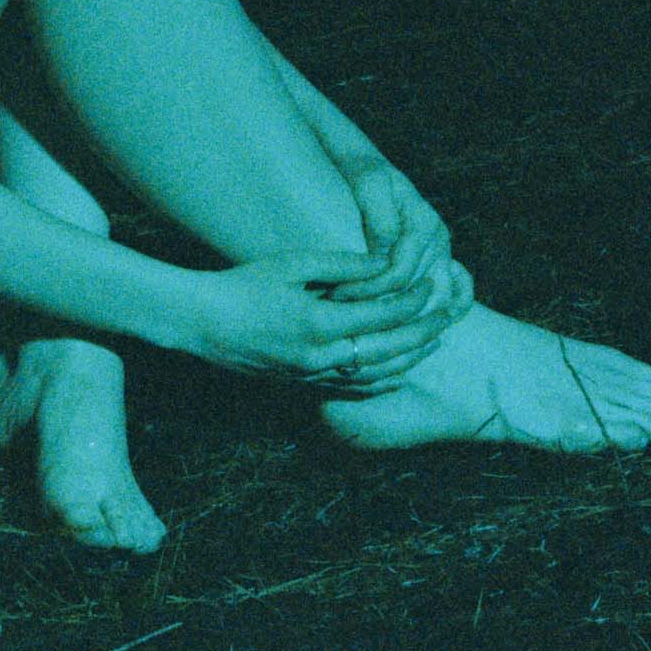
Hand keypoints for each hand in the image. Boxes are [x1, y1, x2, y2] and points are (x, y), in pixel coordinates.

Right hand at [178, 228, 473, 388]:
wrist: (201, 324)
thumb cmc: (243, 285)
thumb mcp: (291, 265)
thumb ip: (340, 264)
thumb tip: (383, 263)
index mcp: (319, 322)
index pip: (383, 313)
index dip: (413, 299)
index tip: (432, 283)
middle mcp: (321, 355)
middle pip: (390, 348)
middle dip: (424, 331)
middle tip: (449, 315)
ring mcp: (313, 374)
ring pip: (377, 374)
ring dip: (410, 358)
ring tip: (434, 341)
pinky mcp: (305, 383)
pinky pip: (356, 387)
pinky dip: (384, 378)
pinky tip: (400, 367)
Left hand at [345, 159, 470, 335]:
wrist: (369, 169)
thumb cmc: (363, 173)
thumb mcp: (369, 184)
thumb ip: (379, 220)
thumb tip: (384, 257)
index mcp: (424, 224)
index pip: (399, 272)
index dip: (368, 289)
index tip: (336, 295)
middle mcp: (439, 242)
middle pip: (422, 295)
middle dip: (386, 310)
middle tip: (351, 318)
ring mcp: (441, 254)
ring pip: (438, 303)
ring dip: (408, 319)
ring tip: (373, 329)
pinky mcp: (437, 264)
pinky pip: (454, 296)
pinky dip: (442, 313)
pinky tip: (419, 329)